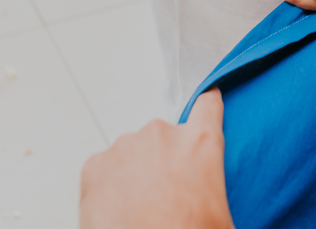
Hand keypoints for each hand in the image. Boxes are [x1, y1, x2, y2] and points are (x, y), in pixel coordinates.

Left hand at [80, 89, 234, 228]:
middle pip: (165, 137)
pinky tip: (119, 210)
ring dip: (135, 172)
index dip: (208, 105)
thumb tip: (208, 194)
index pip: (208, 106)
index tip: (207, 103)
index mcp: (201, 144)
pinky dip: (109, 185)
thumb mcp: (220, 213)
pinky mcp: (95, 165)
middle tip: (164, 194)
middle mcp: (162, 135)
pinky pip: (104, 169)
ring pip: (132, 153)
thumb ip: (213, 185)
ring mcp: (125, 147)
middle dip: (163, 159)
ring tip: (139, 208)